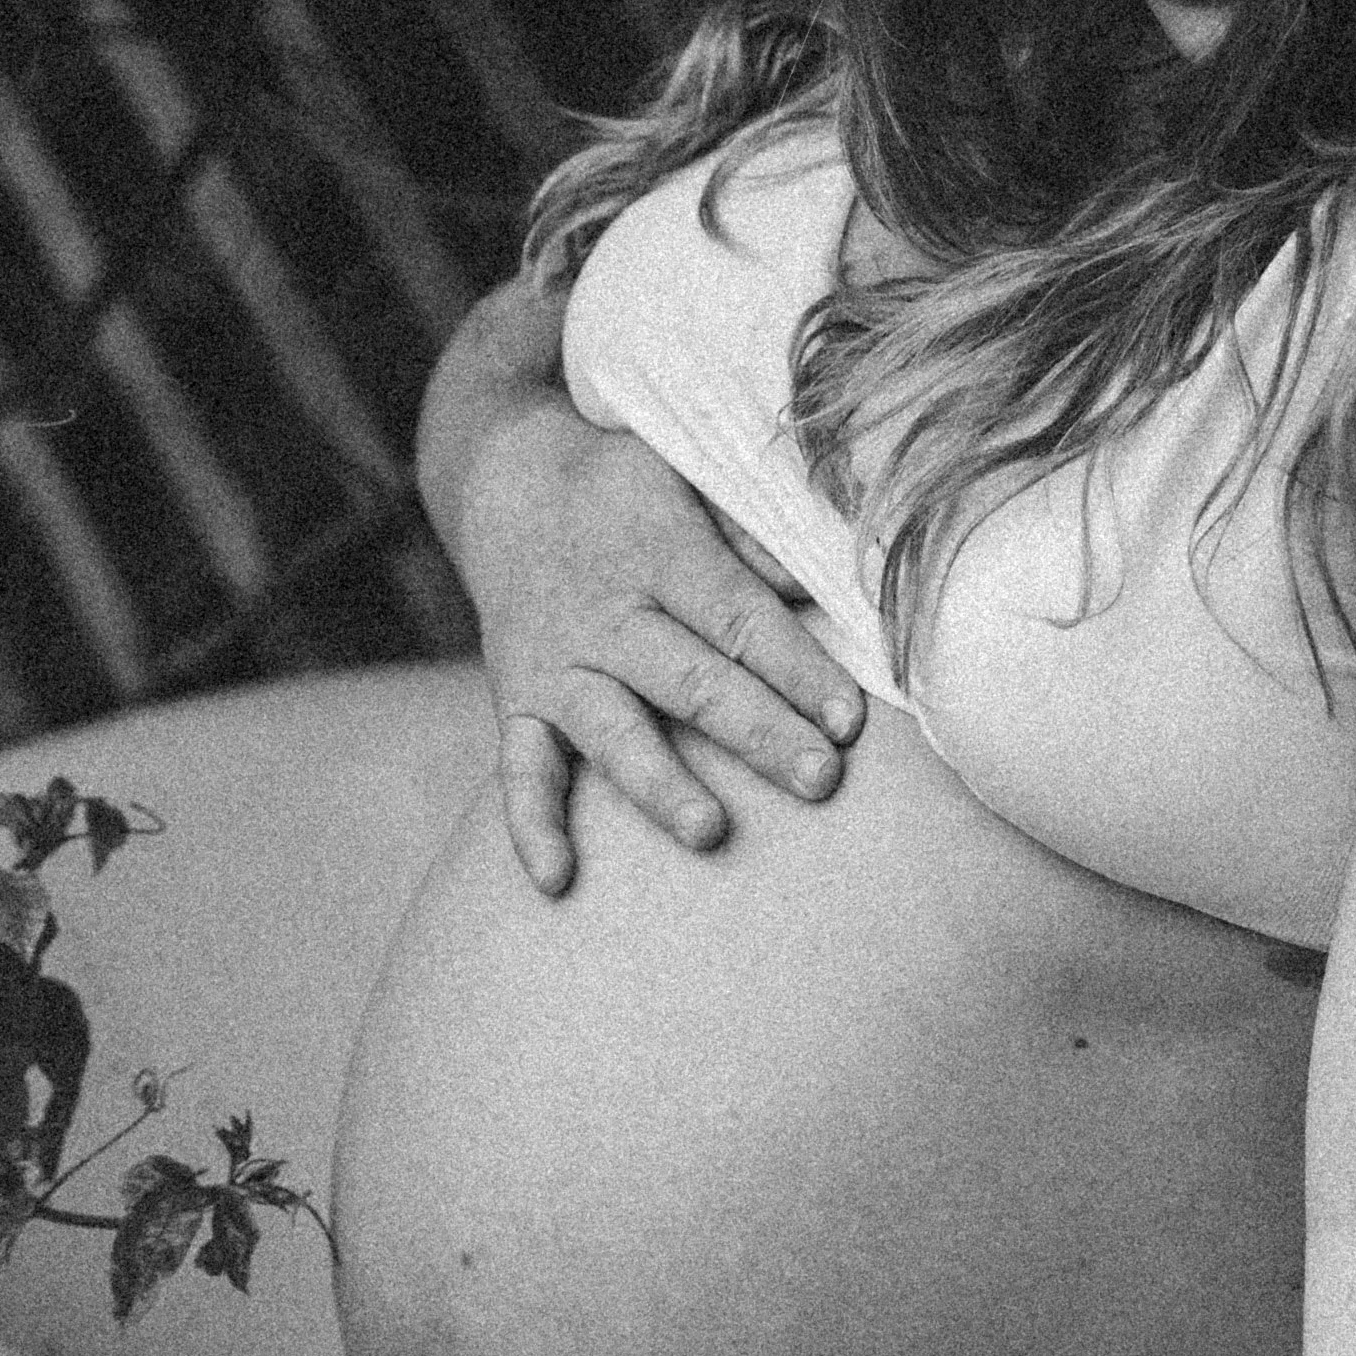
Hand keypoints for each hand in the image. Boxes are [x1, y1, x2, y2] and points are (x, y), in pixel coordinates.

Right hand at [456, 390, 865, 893]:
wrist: (503, 479)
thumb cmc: (626, 485)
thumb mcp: (688, 474)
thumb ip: (754, 530)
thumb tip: (833, 578)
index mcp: (662, 551)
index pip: (739, 616)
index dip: (796, 666)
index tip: (851, 717)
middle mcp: (607, 613)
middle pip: (690, 679)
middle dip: (756, 732)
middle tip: (820, 779)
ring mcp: (557, 663)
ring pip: (611, 730)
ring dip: (659, 784)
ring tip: (710, 832)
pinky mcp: (514, 702)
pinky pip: (518, 770)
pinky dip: (532, 826)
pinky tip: (560, 882)